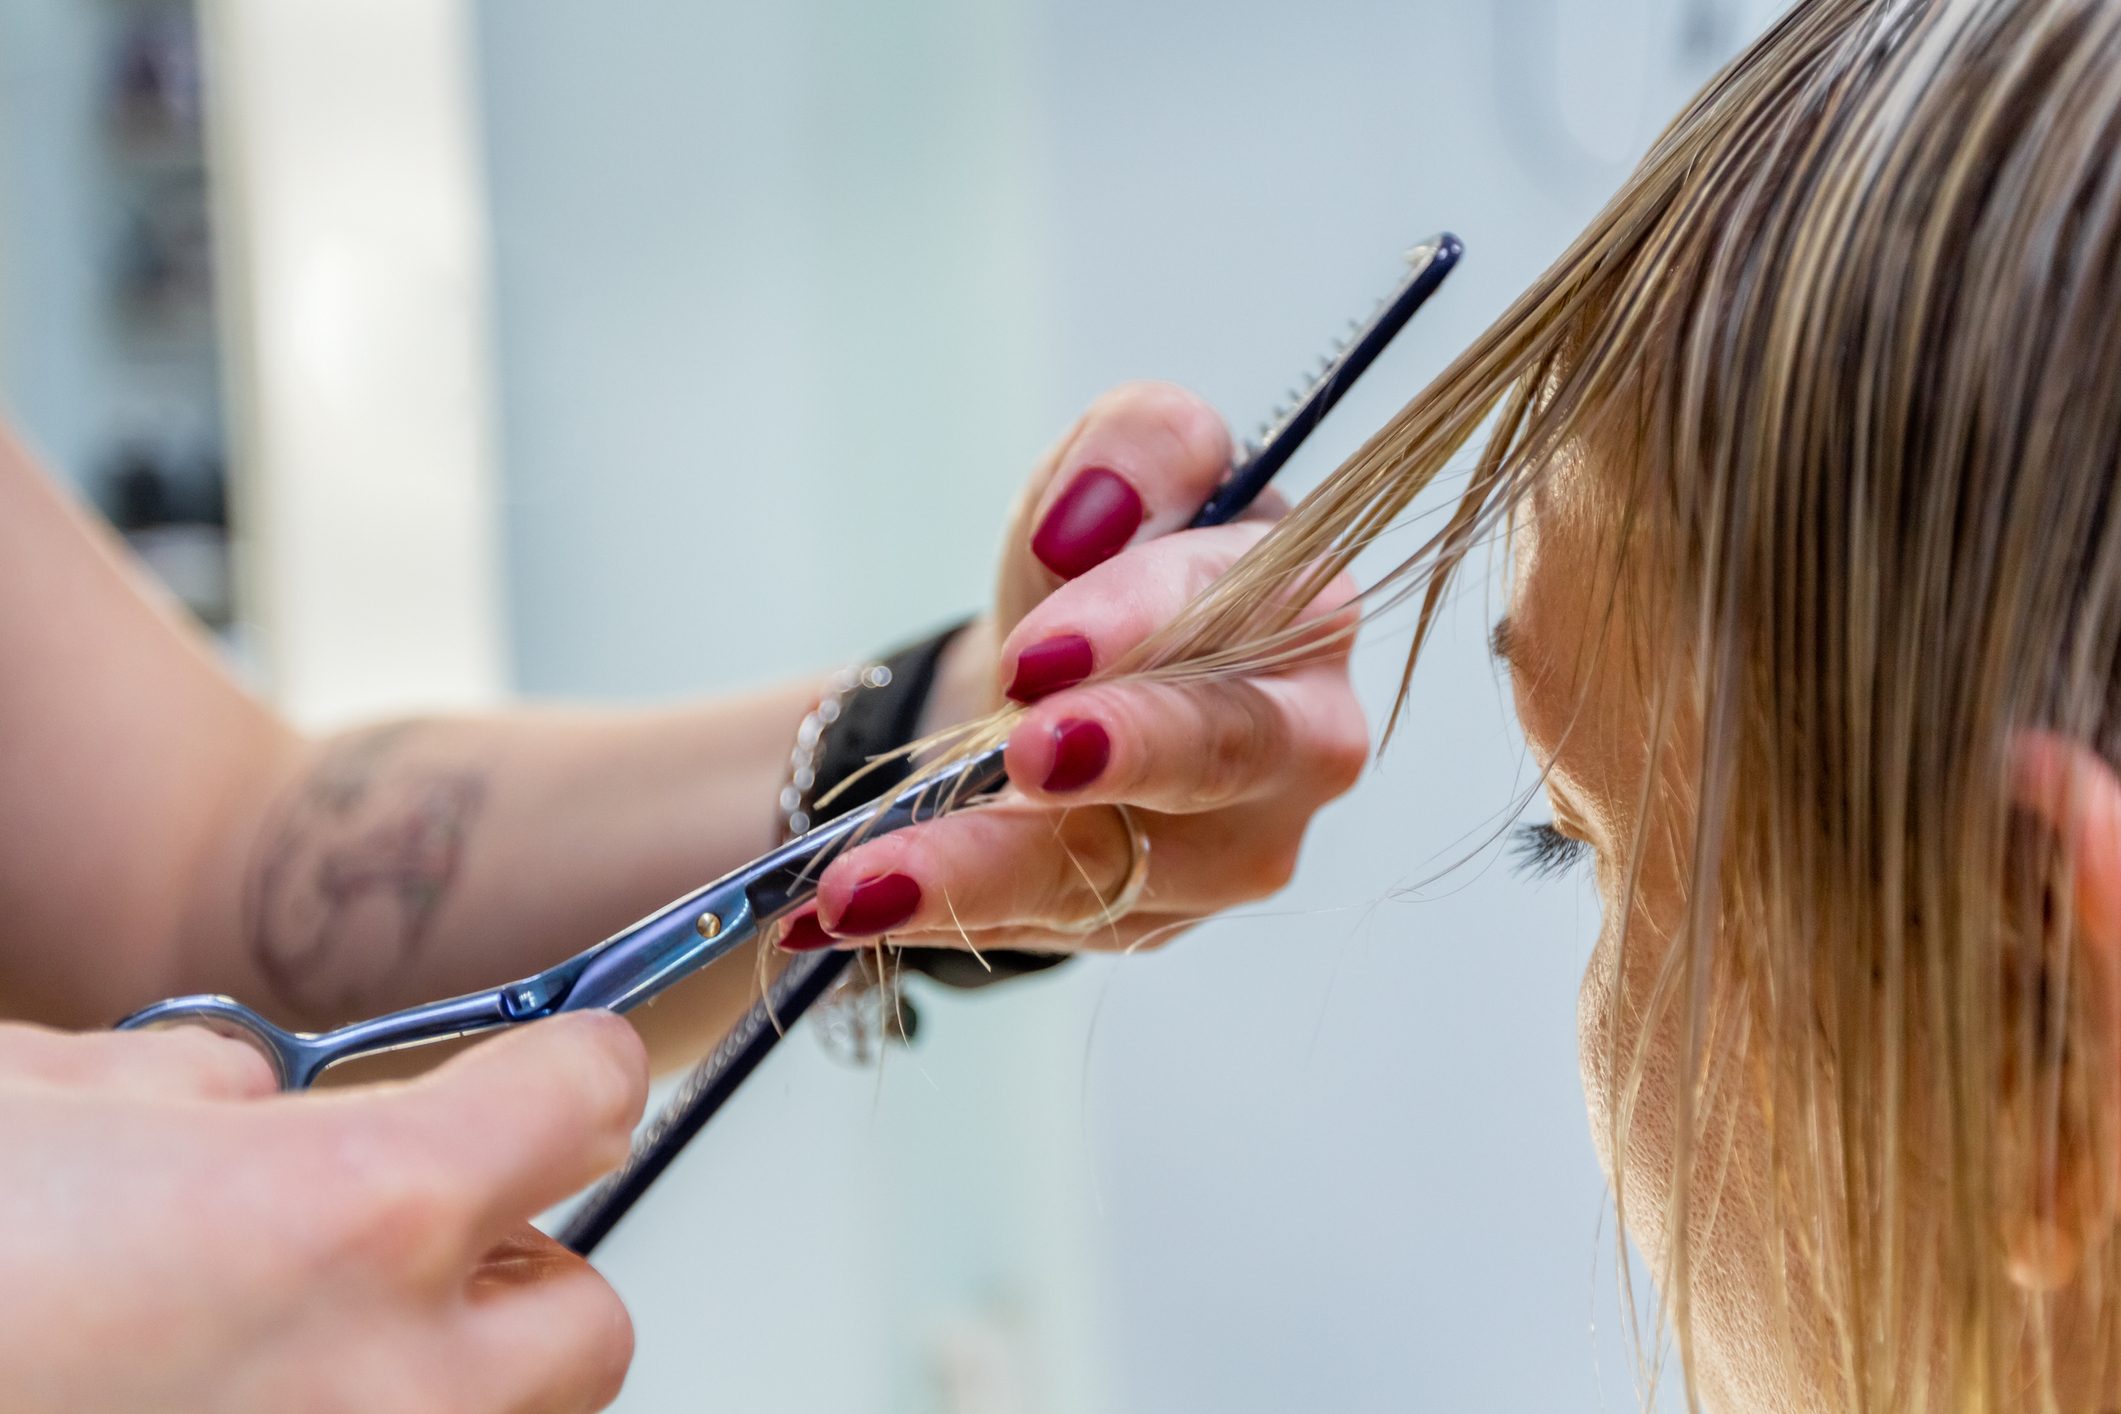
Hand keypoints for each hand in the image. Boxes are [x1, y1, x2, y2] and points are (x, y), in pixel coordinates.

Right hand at [0, 1014, 648, 1412]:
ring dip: (440, 1372)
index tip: (552, 1067)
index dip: (565, 1066)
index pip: (585, 1098)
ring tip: (301, 1341)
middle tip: (410, 1234)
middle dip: (513, 1265)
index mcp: (354, 1217)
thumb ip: (205, 1095)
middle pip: (585, 1318)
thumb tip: (264, 1103)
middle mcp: (382, 1386)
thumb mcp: (44, 1099)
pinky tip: (221, 1402)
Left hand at [781, 382, 1367, 954]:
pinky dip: (938, 915)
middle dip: (1124, 749)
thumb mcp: (1106, 476)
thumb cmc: (1102, 573)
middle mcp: (1303, 737)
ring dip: (984, 873)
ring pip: (1120, 869)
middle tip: (1026, 754)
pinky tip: (837, 914)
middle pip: (1226, 748)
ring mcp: (1237, 847)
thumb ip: (1135, 447)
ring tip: (862, 883)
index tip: (1040, 649)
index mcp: (1304, 601)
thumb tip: (1088, 515)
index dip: (1139, 621)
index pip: (1240, 600)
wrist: (1058, 686)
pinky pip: (1046, 925)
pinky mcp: (1158, 920)